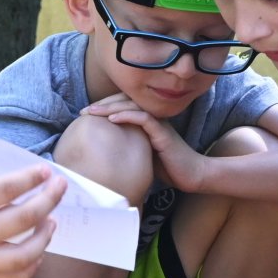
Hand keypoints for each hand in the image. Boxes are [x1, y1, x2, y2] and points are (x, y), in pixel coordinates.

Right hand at [0, 167, 65, 277]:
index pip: (8, 189)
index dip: (31, 179)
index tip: (45, 171)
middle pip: (25, 218)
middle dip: (49, 200)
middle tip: (59, 188)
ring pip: (26, 256)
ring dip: (45, 237)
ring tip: (50, 222)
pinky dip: (29, 268)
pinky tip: (34, 254)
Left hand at [82, 96, 212, 193]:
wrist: (193, 175)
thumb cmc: (170, 168)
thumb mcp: (144, 155)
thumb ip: (130, 147)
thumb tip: (107, 151)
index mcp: (149, 121)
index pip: (124, 105)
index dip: (105, 106)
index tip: (87, 114)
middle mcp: (154, 118)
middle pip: (125, 101)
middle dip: (103, 104)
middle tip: (84, 111)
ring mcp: (159, 124)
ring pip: (132, 107)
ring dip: (110, 107)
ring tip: (93, 112)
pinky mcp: (163, 134)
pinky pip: (143, 119)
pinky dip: (126, 116)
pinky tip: (111, 119)